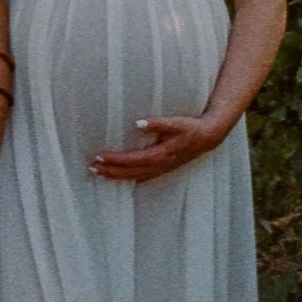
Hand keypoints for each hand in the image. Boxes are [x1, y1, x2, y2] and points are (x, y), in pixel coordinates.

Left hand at [89, 111, 229, 183]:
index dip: (116, 160)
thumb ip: (159, 123)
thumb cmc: (192, 127)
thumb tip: (139, 123)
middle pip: (131, 171)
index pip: (133, 159)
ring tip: (99, 174)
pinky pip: (143, 177)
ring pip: (135, 176)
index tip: (99, 156)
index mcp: (162, 154)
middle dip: (111, 170)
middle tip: (92, 167)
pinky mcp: (164, 168)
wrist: (209, 137)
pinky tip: (120, 179)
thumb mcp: (177, 123)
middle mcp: (161, 165)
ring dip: (117, 176)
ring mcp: (163, 169)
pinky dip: (130, 178)